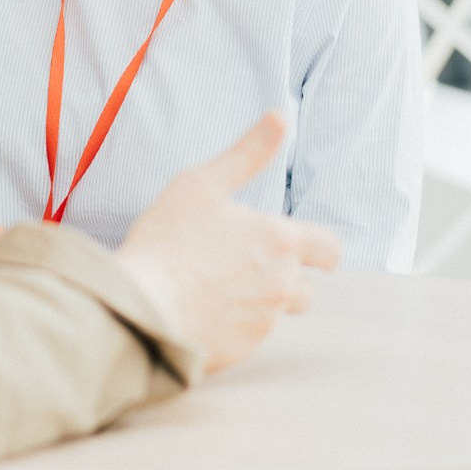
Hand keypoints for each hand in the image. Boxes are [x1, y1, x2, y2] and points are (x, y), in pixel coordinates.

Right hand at [113, 113, 340, 374]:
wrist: (141, 306)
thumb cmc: (168, 240)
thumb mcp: (203, 183)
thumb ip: (247, 153)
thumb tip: (278, 117)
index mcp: (280, 242)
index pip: (329, 249)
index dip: (320, 247)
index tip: (303, 246)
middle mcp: (282, 285)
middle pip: (306, 288)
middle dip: (286, 278)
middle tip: (245, 266)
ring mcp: (263, 324)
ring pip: (274, 313)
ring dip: (257, 302)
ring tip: (215, 287)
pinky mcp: (241, 352)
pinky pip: (246, 337)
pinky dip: (231, 324)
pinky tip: (199, 309)